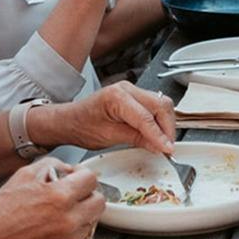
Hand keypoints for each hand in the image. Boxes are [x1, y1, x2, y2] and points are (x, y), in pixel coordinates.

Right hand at [0, 159, 103, 238]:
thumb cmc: (0, 212)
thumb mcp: (25, 174)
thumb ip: (53, 165)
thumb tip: (69, 169)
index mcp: (60, 196)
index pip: (91, 179)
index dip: (82, 175)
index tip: (76, 178)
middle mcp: (68, 219)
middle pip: (99, 200)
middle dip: (88, 194)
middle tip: (74, 193)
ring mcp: (67, 238)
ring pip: (92, 219)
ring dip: (82, 212)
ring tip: (61, 210)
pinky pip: (81, 235)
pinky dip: (74, 228)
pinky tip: (56, 224)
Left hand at [33, 82, 175, 154]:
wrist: (69, 120)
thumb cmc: (81, 126)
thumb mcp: (108, 137)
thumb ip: (136, 139)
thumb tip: (158, 145)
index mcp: (117, 97)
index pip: (146, 117)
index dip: (160, 135)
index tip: (168, 149)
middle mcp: (127, 88)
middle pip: (160, 105)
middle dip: (168, 127)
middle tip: (169, 147)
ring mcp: (132, 90)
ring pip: (161, 104)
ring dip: (166, 123)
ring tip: (164, 142)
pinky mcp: (134, 96)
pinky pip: (154, 105)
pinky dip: (159, 120)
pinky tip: (158, 133)